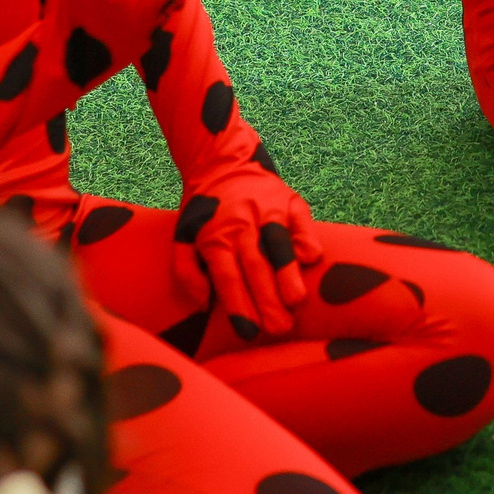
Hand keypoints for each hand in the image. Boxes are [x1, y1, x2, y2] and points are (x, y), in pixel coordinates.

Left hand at [174, 160, 326, 341]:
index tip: (248, 331)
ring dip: (288, 273)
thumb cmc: (204, 210)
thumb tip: (203, 304)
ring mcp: (267, 211)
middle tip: (279, 328)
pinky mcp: (289, 200)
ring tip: (297, 300)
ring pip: (278, 245)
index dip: (238, 305)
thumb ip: (187, 273)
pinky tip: (312, 259)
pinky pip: (300, 221)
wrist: (222, 161)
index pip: (227, 278)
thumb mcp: (182, 238)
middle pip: (255, 267)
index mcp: (215, 237)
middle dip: (267, 300)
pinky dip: (306, 238)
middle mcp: (241, 224)